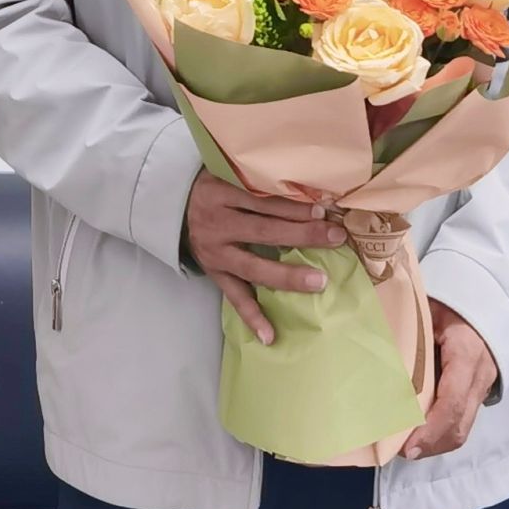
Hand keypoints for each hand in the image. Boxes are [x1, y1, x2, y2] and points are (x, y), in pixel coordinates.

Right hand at [184, 172, 347, 344]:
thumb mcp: (229, 173)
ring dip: (286, 276)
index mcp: (222, 192)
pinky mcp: (214, 273)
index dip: (294, 206)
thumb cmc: (215, 185)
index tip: (324, 211)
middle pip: (264, 231)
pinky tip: (271, 335)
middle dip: (302, 235)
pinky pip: (234, 297)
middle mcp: (218, 223)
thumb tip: (310, 190)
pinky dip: (252, 316)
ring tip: (318, 282)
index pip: (264, 200)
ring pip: (253, 267)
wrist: (173, 205)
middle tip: (336, 238)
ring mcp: (215, 252)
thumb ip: (259, 181)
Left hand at [400, 300, 498, 458]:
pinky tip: (418, 434)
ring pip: (463, 429)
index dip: (431, 428)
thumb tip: (369, 346)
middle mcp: (479, 375)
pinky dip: (440, 433)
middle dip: (430, 444)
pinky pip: (462, 421)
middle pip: (459, 424)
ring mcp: (482, 386)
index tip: (407, 446)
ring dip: (434, 443)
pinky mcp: (479, 393)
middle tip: (397, 450)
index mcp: (466, 352)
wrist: (487, 299)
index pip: (453, 400)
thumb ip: (407, 331)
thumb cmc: (450, 302)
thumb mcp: (428, 309)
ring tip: (404, 446)